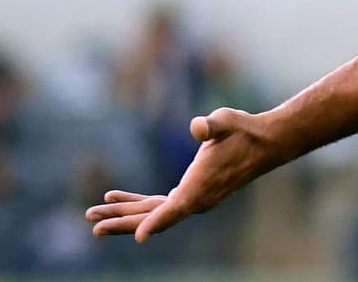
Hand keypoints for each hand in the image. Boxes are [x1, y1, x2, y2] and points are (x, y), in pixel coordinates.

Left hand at [85, 107, 276, 242]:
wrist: (264, 144)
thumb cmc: (244, 130)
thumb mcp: (227, 121)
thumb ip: (211, 124)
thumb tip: (198, 127)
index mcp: (201, 186)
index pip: (176, 208)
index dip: (157, 221)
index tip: (138, 236)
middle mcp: (195, 200)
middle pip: (153, 216)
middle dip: (122, 220)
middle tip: (93, 223)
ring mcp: (192, 200)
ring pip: (151, 213)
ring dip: (123, 214)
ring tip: (93, 214)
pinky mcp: (190, 194)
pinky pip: (157, 205)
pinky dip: (137, 203)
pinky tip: (117, 198)